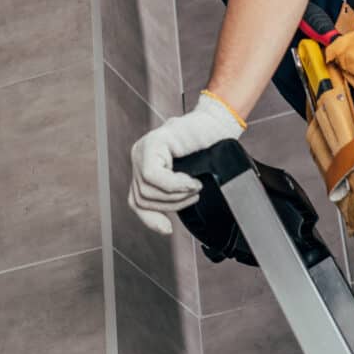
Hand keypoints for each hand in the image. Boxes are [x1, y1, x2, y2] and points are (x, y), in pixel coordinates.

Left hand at [128, 92, 244, 234]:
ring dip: (176, 195)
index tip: (167, 229)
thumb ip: (170, 197)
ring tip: (195, 187)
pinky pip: (154, 175)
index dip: (150, 220)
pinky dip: (175, 184)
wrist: (218, 124)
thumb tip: (163, 226)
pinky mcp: (154, 141)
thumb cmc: (206, 149)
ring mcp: (144, 148)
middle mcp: (139, 156)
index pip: (136, 201)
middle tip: (194, 196)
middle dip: (171, 204)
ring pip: (147, 189)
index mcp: (143, 166)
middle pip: (142, 198)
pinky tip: (191, 181)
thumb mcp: (184, 182)